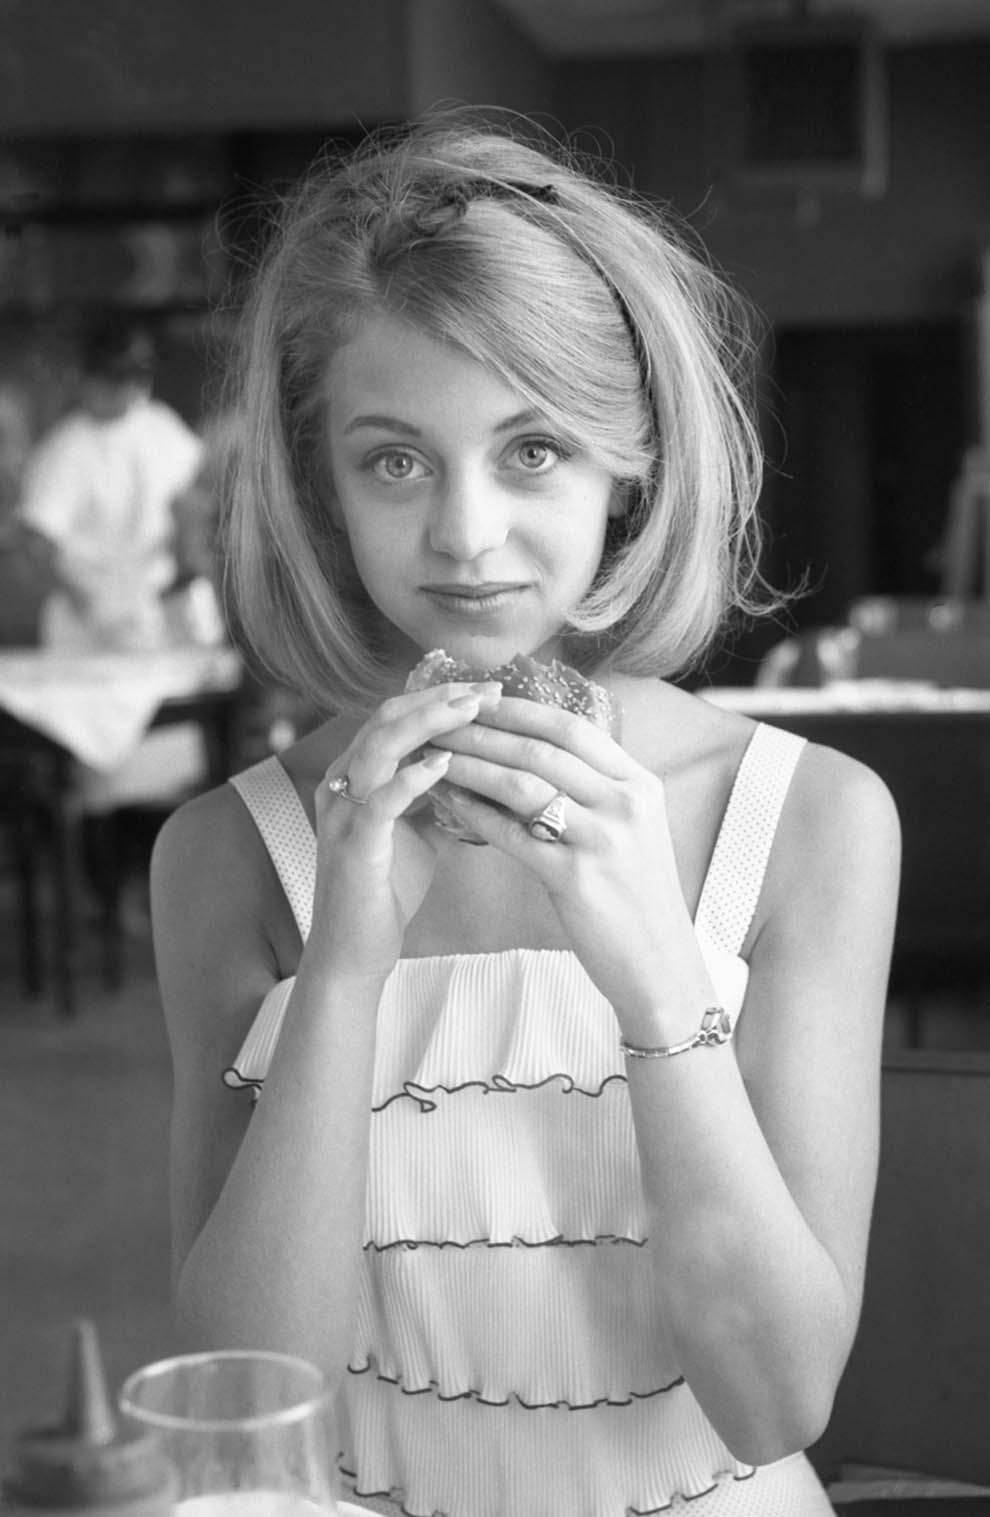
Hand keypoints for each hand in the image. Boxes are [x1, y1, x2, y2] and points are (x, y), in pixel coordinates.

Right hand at [310, 681, 502, 979]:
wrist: (355, 950)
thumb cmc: (387, 889)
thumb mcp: (419, 830)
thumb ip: (438, 796)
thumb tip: (483, 770)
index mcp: (356, 775)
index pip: (395, 714)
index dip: (440, 695)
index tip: (488, 690)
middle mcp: (342, 783)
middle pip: (386, 717)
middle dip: (440, 698)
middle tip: (488, 690)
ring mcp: (342, 812)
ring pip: (379, 746)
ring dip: (428, 723)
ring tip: (471, 710)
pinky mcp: (353, 844)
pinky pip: (380, 800)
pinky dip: (413, 777)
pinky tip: (446, 764)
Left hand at [432, 697, 696, 1015]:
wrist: (659, 964)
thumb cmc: (636, 896)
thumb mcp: (632, 829)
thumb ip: (595, 790)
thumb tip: (534, 753)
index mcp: (639, 784)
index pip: (572, 728)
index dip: (520, 710)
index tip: (478, 700)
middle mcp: (625, 803)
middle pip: (541, 749)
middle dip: (484, 730)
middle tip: (440, 722)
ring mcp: (603, 840)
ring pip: (523, 785)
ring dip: (471, 765)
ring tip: (435, 755)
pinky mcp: (576, 878)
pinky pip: (513, 835)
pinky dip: (476, 814)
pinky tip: (449, 802)